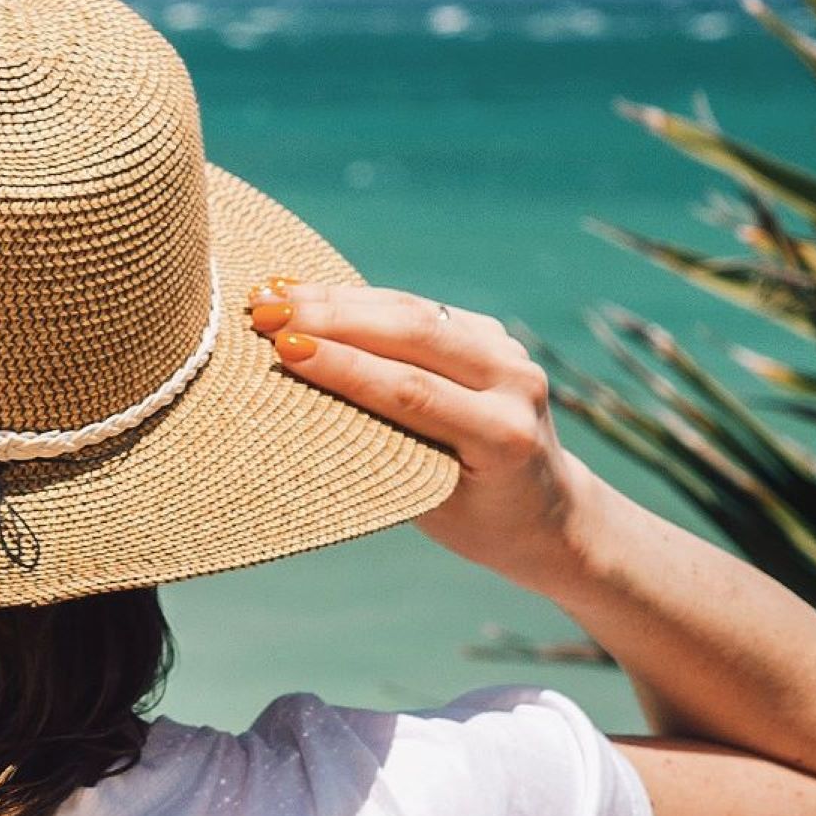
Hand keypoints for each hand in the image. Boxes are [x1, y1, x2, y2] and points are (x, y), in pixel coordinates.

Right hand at [247, 278, 589, 586]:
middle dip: (333, 319)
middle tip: (265, 313)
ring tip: (274, 294)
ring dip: (339, 300)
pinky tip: (311, 294)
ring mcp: (507, 351)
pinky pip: (420, 309)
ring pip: (415, 310)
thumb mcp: (432, 504)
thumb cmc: (479, 521)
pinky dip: (363, 301)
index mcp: (504, 436)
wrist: (551, 511)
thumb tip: (309, 404)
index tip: (283, 349)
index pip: (411, 391)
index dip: (345, 367)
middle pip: (414, 336)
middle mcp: (514, 384)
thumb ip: (387, 449)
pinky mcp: (491, 334)